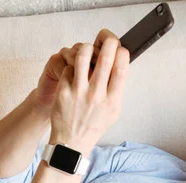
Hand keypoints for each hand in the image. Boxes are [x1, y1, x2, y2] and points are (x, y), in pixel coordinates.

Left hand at [48, 37, 129, 155]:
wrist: (72, 142)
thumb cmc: (94, 125)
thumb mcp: (113, 111)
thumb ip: (116, 89)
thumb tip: (119, 63)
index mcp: (112, 100)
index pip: (121, 69)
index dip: (123, 53)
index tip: (121, 47)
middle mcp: (97, 95)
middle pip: (105, 58)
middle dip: (108, 41)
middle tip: (106, 38)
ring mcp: (79, 93)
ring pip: (82, 56)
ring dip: (86, 47)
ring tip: (88, 49)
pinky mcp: (63, 91)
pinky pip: (69, 68)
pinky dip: (72, 65)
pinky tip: (74, 71)